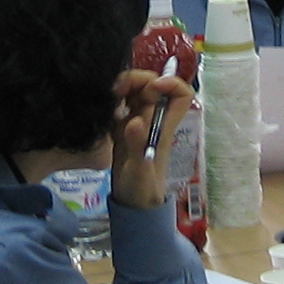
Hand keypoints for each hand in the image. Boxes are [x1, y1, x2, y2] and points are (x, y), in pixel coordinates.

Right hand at [104, 69, 189, 211]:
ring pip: (137, 91)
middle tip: (118, 91)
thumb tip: (135, 120)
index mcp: (164, 126)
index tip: (150, 88)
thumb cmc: (141, 189)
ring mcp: (138, 122)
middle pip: (154, 85)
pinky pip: (121, 104)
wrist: (131, 204)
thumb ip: (138, 146)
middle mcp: (154, 119)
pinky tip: (102, 106)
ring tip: (108, 96)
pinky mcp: (122, 128)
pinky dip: (112, 99)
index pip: (181, 94)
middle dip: (138, 80)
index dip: (170, 83)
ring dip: (123, 86)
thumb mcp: (139, 170)